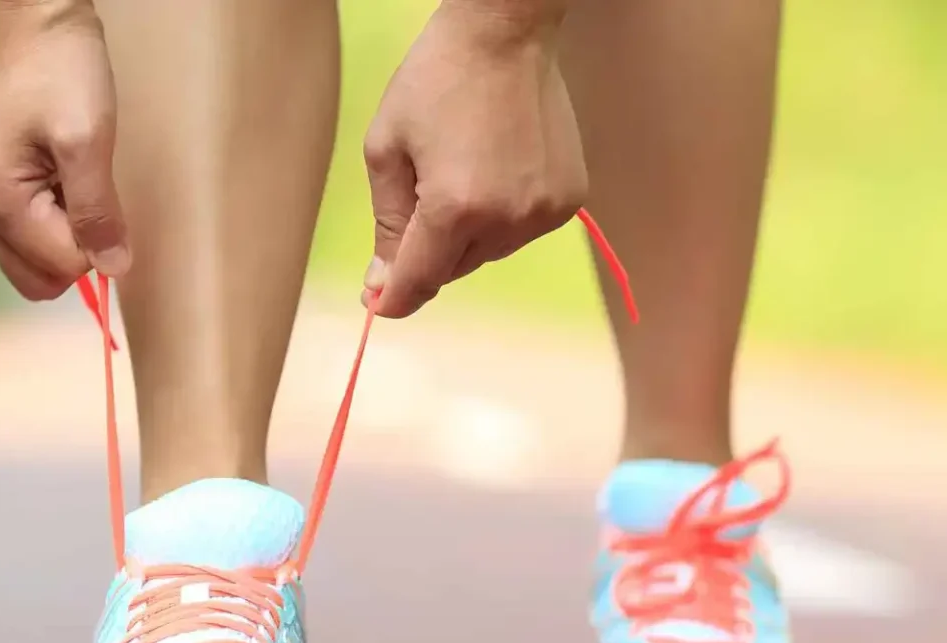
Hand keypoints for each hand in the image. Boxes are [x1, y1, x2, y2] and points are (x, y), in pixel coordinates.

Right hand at [0, 0, 128, 300]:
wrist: (45, 28)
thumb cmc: (65, 75)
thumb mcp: (88, 143)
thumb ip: (98, 212)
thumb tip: (114, 272)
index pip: (59, 266)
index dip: (96, 245)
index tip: (106, 200)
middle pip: (40, 279)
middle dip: (79, 253)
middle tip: (94, 199)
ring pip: (39, 263)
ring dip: (73, 240)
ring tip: (81, 185)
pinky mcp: (7, 192)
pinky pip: (38, 237)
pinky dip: (65, 226)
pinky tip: (72, 184)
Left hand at [362, 1, 585, 318]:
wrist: (506, 35)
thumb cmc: (435, 82)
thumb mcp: (387, 149)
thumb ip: (388, 223)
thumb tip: (384, 284)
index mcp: (454, 208)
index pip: (420, 280)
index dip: (395, 298)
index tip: (378, 303)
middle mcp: (506, 220)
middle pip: (455, 269)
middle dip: (431, 250)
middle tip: (420, 200)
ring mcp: (544, 213)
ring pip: (490, 252)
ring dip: (470, 233)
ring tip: (464, 173)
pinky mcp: (569, 200)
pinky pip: (523, 231)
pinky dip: (504, 216)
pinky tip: (496, 171)